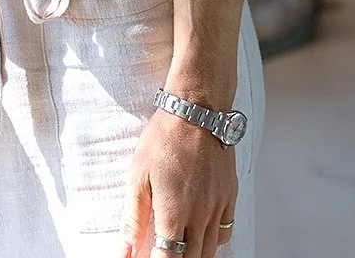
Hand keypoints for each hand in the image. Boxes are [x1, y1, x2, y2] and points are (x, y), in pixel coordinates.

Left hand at [117, 109, 237, 256]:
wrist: (197, 110)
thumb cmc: (164, 139)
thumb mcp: (137, 177)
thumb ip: (132, 219)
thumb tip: (125, 251)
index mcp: (174, 212)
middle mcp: (200, 214)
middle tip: (163, 252)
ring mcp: (218, 205)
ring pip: (210, 249)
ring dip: (194, 255)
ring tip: (179, 249)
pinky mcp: (230, 194)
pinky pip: (226, 230)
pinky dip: (214, 240)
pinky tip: (201, 234)